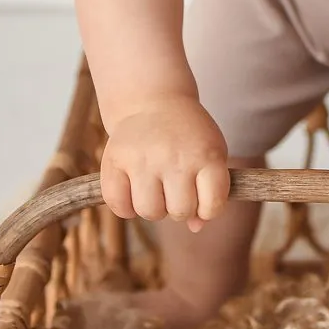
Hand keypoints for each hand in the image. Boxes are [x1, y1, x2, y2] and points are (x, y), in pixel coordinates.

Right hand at [101, 96, 230, 233]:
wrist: (153, 100)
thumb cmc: (188, 135)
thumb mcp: (210, 154)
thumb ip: (211, 191)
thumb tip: (196, 227)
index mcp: (207, 154)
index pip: (212, 206)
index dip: (208, 209)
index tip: (202, 197)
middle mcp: (175, 156)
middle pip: (179, 212)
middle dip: (178, 207)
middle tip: (174, 189)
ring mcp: (143, 158)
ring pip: (149, 212)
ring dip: (153, 208)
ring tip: (155, 190)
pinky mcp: (115, 159)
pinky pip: (118, 206)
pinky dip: (126, 208)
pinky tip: (133, 192)